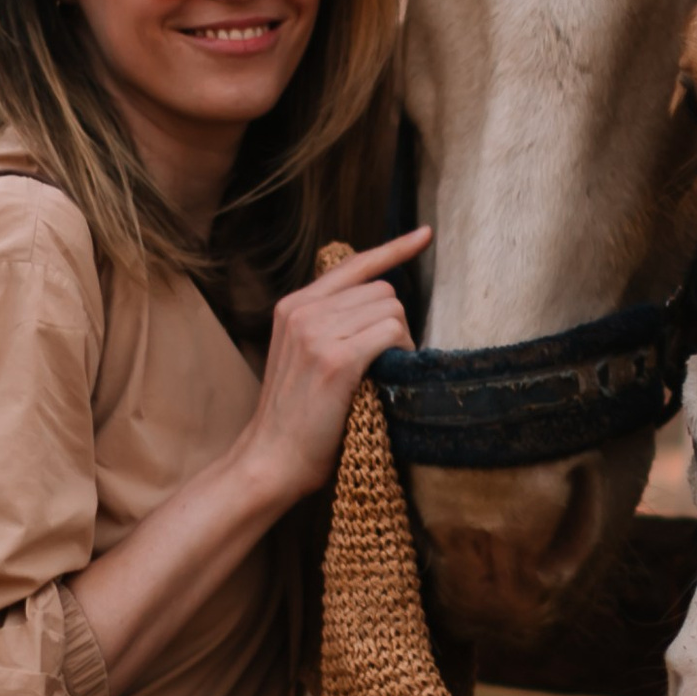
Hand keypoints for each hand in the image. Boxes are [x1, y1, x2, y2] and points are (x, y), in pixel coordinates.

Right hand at [240, 229, 427, 502]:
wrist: (271, 459)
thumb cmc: (297, 419)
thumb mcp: (302, 356)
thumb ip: (330, 323)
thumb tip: (383, 306)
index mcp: (294, 305)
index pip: (354, 264)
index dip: (394, 249)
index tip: (424, 235)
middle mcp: (303, 310)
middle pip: (383, 291)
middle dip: (396, 323)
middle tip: (387, 363)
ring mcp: (316, 332)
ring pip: (391, 310)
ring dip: (400, 340)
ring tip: (383, 374)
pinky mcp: (335, 359)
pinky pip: (389, 334)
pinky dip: (400, 352)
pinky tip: (388, 375)